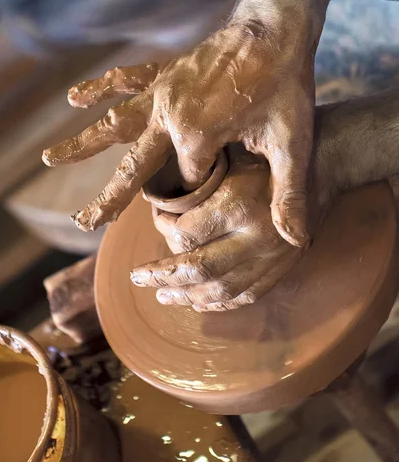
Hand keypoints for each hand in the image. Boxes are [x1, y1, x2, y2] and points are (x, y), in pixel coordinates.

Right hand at [43, 23, 314, 245]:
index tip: (226, 180)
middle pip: (133, 167)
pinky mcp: (164, 74)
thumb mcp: (292, 142)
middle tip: (82, 223)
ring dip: (83, 144)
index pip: (188, 183)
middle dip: (110, 199)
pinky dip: (102, 88)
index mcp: (196, 136)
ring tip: (50, 157)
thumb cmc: (285, 83)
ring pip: (116, 125)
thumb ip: (289, 193)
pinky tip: (75, 97)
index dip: (203, 189)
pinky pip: (126, 80)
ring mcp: (162, 93)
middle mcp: (168, 115)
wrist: (276, 25)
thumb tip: (297, 241)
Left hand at [130, 145, 328, 311]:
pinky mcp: (282, 268)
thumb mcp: (229, 160)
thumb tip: (158, 212)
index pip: (185, 234)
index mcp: (238, 205)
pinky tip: (198, 302)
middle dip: (162, 276)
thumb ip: (196, 188)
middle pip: (198, 268)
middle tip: (138, 277)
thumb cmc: (267, 157)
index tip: (155, 221)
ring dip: (186, 296)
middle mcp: (254, 237)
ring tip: (162, 295)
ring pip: (219, 290)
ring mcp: (271, 258)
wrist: (323, 166)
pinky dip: (219, 304)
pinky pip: (245, 296)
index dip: (162, 231)